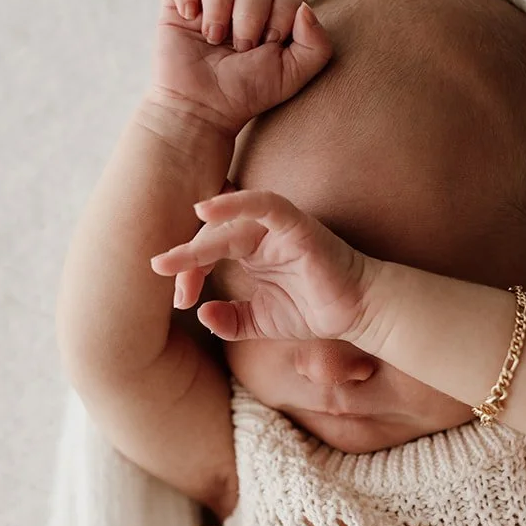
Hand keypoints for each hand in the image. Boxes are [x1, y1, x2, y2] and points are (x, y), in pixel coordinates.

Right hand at [146, 0, 332, 137]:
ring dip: (220, 9)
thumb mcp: (292, 76)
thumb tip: (304, 8)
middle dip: (251, 18)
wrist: (202, 109)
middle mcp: (243, 7)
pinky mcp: (179, 6)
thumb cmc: (247, 94)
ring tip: (213, 38)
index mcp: (273, 19)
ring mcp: (211, 5)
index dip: (281, 18)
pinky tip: (190, 18)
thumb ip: (317, 45)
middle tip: (240, 49)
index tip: (267, 47)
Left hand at [149, 188, 378, 342]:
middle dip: (186, 262)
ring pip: (228, 224)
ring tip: (170, 259)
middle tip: (168, 283)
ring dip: (197, 243)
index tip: (177, 300)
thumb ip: (230, 320)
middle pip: (210, 237)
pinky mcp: (296, 224)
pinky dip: (235, 204)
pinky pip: (264, 204)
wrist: (357, 313)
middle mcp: (258, 235)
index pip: (206, 253)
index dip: (187, 272)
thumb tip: (202, 314)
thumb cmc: (312, 310)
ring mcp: (276, 228)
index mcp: (248, 252)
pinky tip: (205, 209)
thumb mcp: (260, 322)